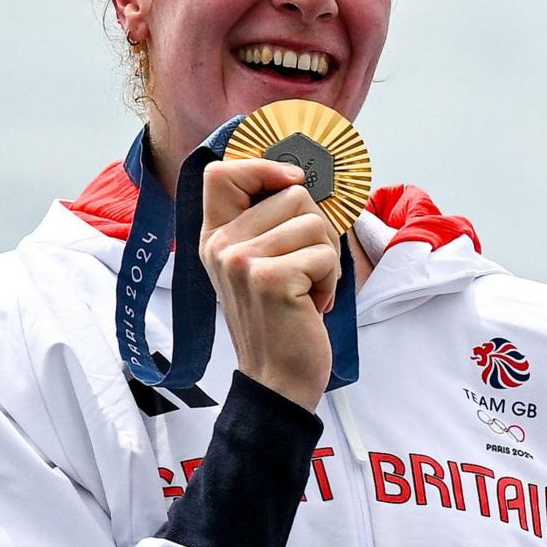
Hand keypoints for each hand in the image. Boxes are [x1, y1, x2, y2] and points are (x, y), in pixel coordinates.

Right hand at [200, 155, 345, 406]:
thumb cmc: (281, 320)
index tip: (292, 182)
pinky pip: (325, 254)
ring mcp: (241, 261)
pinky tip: (312, 304)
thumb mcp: (260, 267)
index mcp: (215, 237)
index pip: (221, 173)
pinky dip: (331, 281)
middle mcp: (221, 245)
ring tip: (308, 289)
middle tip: (308, 269)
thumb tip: (299, 180)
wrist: (278, 379)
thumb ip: (268, 226)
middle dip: (318, 230)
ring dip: (327, 259)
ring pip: (314, 223)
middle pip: (292, 194)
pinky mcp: (270, 279)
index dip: (264, 168)